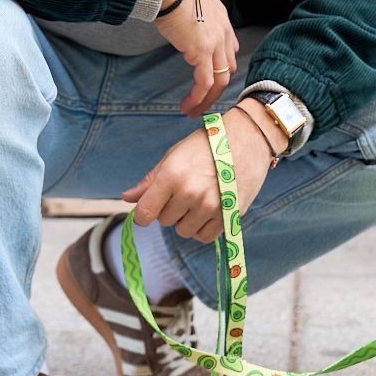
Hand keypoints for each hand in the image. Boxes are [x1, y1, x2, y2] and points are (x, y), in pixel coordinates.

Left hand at [123, 106, 273, 242]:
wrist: (248, 138)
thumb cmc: (207, 144)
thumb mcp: (175, 155)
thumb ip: (150, 180)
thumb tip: (127, 198)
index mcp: (172, 175)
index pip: (144, 213)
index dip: (143, 214)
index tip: (149, 209)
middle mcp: (190, 193)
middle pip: (164, 221)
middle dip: (170, 210)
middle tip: (184, 191)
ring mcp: (211, 206)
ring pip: (183, 231)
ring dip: (186, 220)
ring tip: (198, 199)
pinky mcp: (229, 215)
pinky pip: (204, 237)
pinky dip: (202, 228)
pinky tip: (208, 211)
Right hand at [154, 0, 239, 116]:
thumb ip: (188, 11)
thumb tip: (174, 13)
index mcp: (221, 18)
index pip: (230, 48)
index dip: (222, 66)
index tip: (211, 77)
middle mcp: (223, 32)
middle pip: (228, 68)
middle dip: (217, 87)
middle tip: (205, 100)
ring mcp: (215, 43)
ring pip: (219, 80)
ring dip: (208, 99)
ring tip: (195, 111)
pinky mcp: (202, 52)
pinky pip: (204, 83)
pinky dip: (198, 98)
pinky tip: (186, 106)